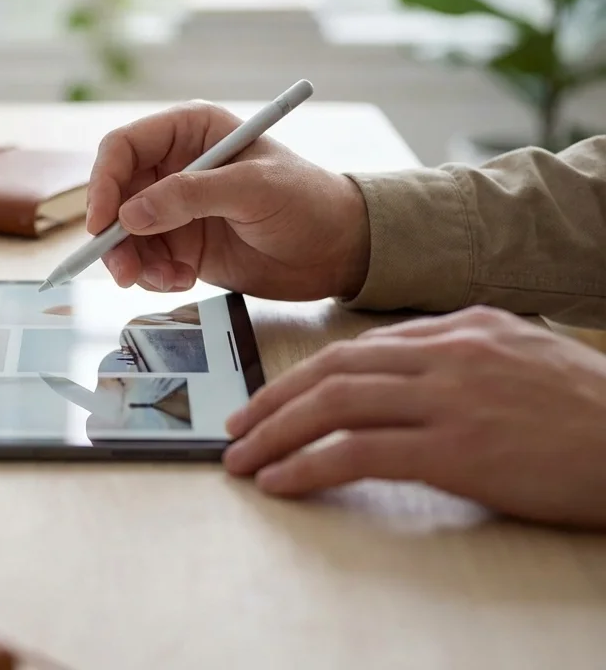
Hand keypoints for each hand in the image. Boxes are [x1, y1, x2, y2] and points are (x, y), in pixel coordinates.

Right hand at [87, 101, 369, 298]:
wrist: (340, 251)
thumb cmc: (308, 202)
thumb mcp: (253, 189)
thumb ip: (190, 196)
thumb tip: (129, 215)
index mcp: (190, 132)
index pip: (124, 148)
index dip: (104, 182)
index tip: (102, 222)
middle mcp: (175, 167)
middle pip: (114, 195)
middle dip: (113, 234)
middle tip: (123, 269)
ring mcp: (175, 208)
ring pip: (124, 234)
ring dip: (134, 262)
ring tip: (168, 280)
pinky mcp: (181, 245)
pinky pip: (145, 260)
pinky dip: (154, 276)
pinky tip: (184, 280)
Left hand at [223, 306, 605, 528]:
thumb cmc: (589, 410)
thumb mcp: (522, 356)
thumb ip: (459, 355)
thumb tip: (399, 373)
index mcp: (460, 328)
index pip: (357, 347)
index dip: (303, 376)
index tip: (270, 398)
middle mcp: (448, 353)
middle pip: (333, 369)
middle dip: (273, 400)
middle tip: (237, 427)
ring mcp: (451, 398)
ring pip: (335, 404)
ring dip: (276, 433)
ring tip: (243, 459)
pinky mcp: (458, 449)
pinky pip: (360, 453)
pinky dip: (309, 465)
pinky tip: (282, 480)